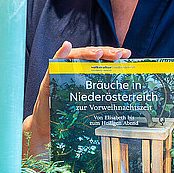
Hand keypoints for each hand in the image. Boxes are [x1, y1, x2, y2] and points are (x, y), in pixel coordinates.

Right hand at [25, 41, 130, 156]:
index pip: (100, 60)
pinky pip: (55, 64)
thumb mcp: (89, 104)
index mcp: (85, 73)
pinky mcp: (48, 78)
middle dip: (105, 53)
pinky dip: (61, 54)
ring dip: (86, 52)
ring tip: (97, 53)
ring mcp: (61, 72)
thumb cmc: (69, 114)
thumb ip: (101, 95)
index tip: (126, 55)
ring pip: (75, 56)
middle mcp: (73, 69)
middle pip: (90, 56)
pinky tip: (67, 47)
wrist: (48, 125)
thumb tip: (125, 95)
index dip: (112, 55)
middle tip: (118, 55)